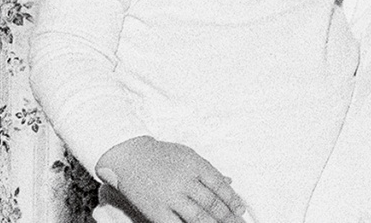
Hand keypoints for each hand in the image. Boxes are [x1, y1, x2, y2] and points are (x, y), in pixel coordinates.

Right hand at [95, 136, 246, 222]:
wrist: (129, 156)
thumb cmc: (160, 155)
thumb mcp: (188, 155)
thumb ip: (208, 170)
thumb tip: (229, 181)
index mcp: (195, 165)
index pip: (220, 186)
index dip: (233, 199)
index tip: (241, 209)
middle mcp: (185, 181)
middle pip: (212, 203)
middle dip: (228, 217)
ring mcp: (171, 196)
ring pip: (198, 216)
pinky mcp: (157, 210)